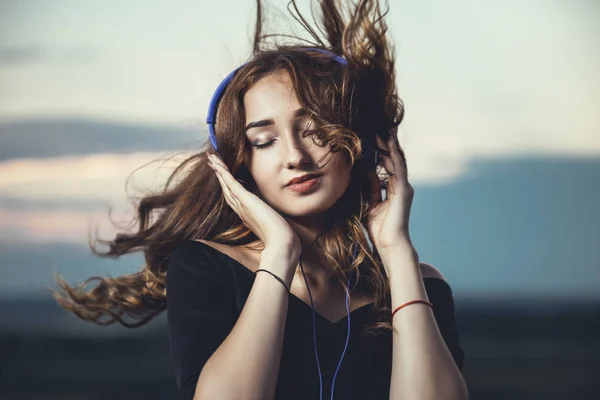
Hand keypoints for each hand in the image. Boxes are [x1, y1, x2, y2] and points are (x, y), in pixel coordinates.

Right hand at [207, 153, 300, 257]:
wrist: (280, 243)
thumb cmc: (280, 237)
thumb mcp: (274, 225)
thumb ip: (270, 220)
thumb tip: (275, 219)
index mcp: (247, 215)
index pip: (234, 197)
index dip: (227, 186)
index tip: (224, 176)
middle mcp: (241, 210)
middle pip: (226, 190)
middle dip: (219, 176)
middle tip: (212, 162)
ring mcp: (242, 205)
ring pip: (226, 185)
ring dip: (218, 171)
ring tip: (212, 158)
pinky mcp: (246, 200)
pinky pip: (231, 184)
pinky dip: (224, 173)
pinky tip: (218, 164)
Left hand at [365, 134, 414, 253]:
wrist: (389, 243)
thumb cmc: (379, 229)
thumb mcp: (370, 203)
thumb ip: (369, 188)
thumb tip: (363, 172)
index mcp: (394, 189)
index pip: (387, 165)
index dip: (380, 151)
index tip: (371, 138)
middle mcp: (401, 186)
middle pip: (393, 160)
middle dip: (385, 145)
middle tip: (376, 128)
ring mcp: (404, 187)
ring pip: (397, 161)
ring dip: (389, 146)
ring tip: (381, 131)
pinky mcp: (403, 190)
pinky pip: (398, 168)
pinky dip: (393, 155)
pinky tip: (387, 145)